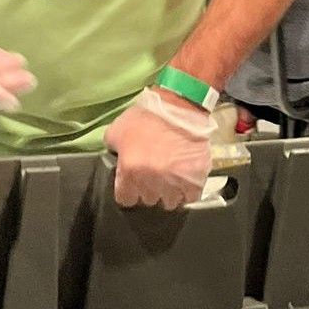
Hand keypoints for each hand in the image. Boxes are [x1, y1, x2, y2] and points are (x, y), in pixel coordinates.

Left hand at [106, 86, 213, 208]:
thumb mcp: (117, 129)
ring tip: (170, 181)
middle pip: (148, 200)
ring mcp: (175, 183)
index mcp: (129, 172)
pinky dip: (188, 192)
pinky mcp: (195, 179)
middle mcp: (151, 182)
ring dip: (169, 193)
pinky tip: (185, 182)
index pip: (126, 199)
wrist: (180, 106)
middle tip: (153, 176)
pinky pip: (190, 198)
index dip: (129, 191)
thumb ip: (112, 149)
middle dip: (149, 190)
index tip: (133, 185)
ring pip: (170, 202)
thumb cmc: (148, 116)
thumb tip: (115, 159)